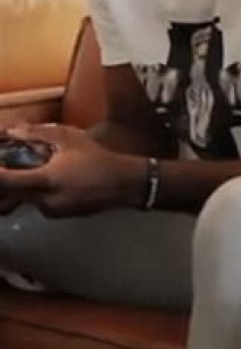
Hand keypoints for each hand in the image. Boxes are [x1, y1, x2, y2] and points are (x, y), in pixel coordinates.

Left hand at [0, 123, 141, 216]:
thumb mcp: (69, 138)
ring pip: (24, 199)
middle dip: (8, 181)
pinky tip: (50, 181)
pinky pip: (38, 204)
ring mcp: (51, 211)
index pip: (6, 181)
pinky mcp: (58, 216)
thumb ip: (38, 134)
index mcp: (46, 180)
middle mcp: (44, 201)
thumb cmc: (96, 158)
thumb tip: (12, 131)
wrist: (122, 183)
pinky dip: (36, 193)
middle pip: (11, 194)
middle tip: (11, 166)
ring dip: (22, 187)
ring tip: (34, 170)